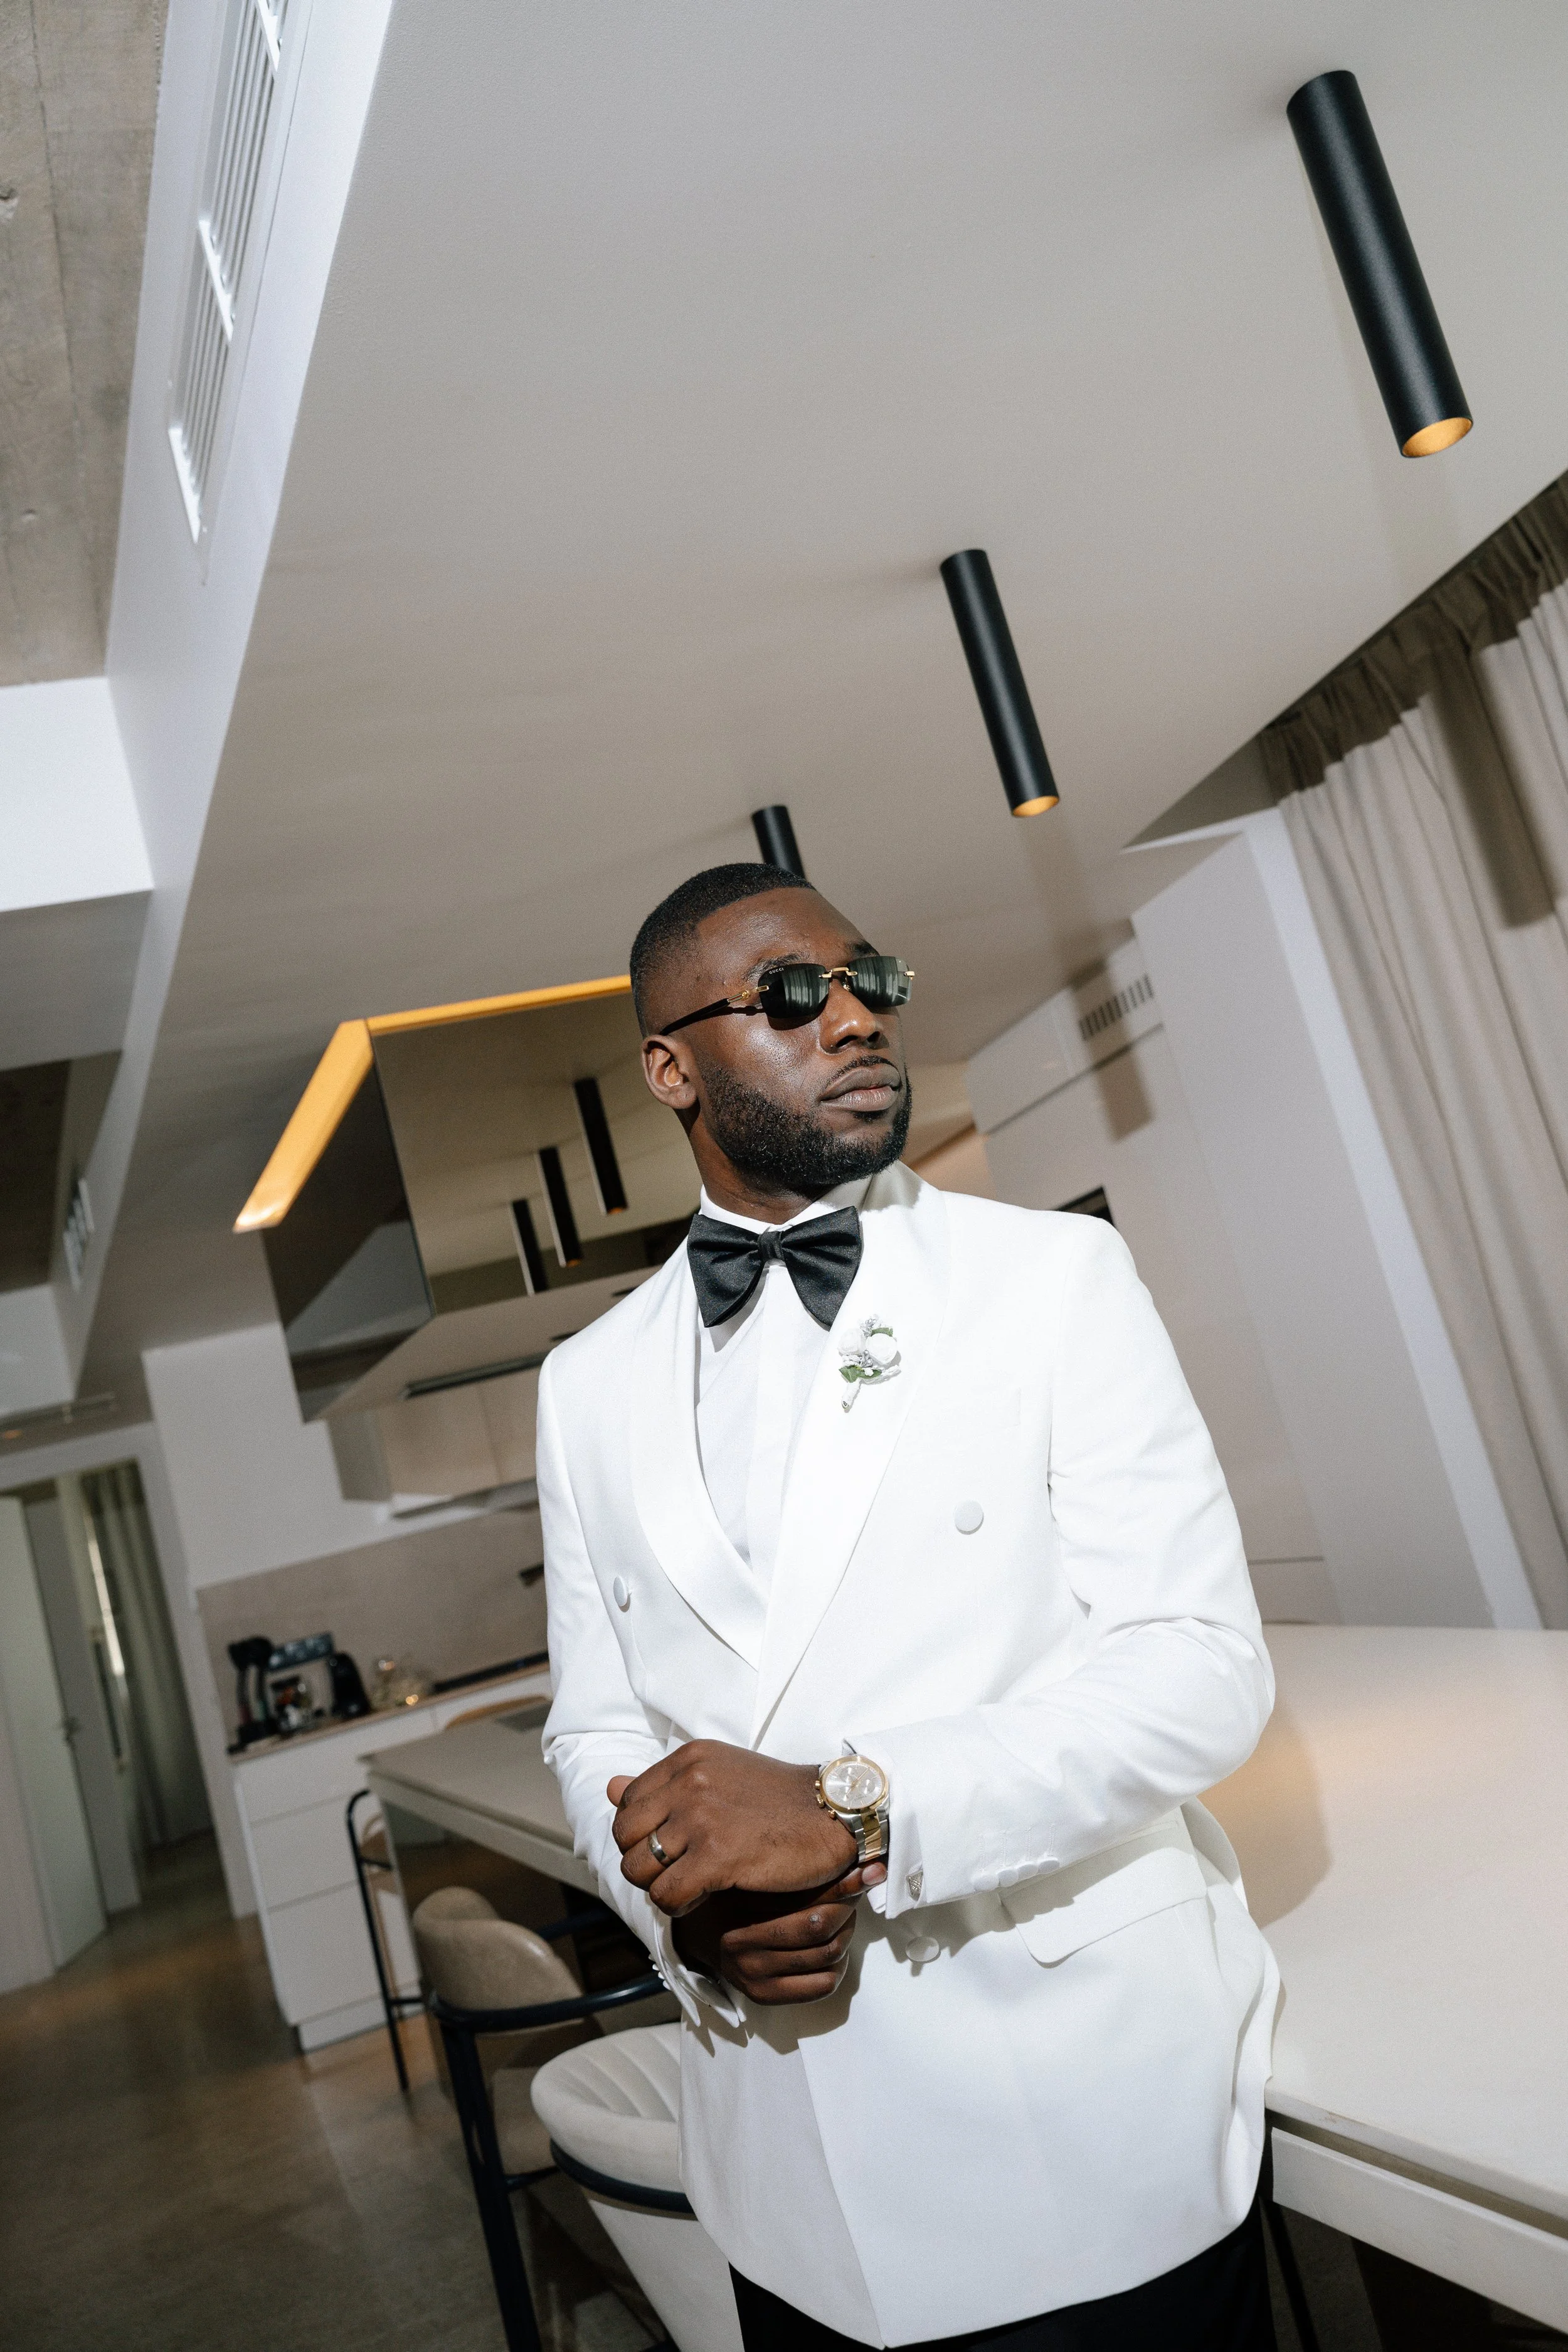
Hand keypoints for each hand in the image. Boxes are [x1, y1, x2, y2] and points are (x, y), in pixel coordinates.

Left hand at [608, 1740, 858, 1914]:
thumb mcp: (719, 1774)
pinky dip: (677, 1907)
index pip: (628, 1802)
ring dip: (658, 1886)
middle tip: (675, 1871)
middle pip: (624, 1836)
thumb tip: (609, 1787)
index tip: (669, 1848)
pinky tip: (702, 1899)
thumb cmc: (778, 1799)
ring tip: (689, 1887)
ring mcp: (702, 1818)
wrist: (833, 1813)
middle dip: (642, 1861)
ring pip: (638, 1869)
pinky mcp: (718, 1856)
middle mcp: (689, 1782)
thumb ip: (665, 1785)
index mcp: (688, 1759)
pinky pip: (665, 1895)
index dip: (640, 1833)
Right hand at [671, 1871, 876, 2004]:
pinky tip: (831, 1951)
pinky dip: (837, 1967)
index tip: (868, 1872)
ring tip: (842, 1919)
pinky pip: (822, 1986)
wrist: (697, 1930)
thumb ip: (802, 1870)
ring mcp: (750, 1974)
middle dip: (847, 1908)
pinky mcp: (761, 1996)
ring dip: (846, 1935)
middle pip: (821, 1928)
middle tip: (852, 1895)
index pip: (810, 1901)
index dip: (846, 1886)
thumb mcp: (758, 1872)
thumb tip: (863, 1863)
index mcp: (739, 1905)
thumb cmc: (735, 1891)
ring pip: (827, 1956)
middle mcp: (742, 1943)